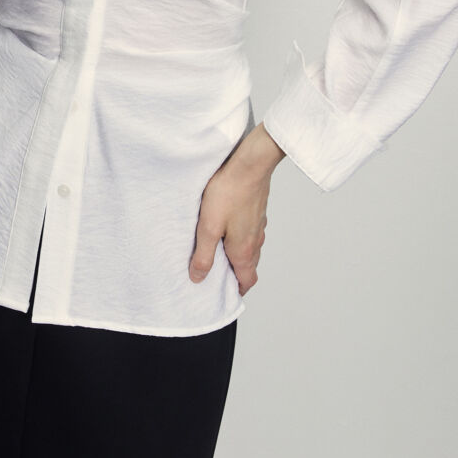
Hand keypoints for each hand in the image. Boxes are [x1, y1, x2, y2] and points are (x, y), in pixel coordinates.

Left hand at [189, 123, 283, 294]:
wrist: (249, 164)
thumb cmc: (229, 193)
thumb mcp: (209, 227)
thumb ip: (204, 255)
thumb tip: (198, 278)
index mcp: (244, 250)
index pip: (248, 281)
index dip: (238, 290)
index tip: (226, 293)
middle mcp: (256, 241)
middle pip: (250, 266)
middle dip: (236, 273)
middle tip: (218, 272)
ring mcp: (259, 225)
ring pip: (251, 247)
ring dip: (238, 253)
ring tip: (219, 249)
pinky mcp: (257, 210)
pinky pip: (251, 230)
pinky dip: (241, 235)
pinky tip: (227, 224)